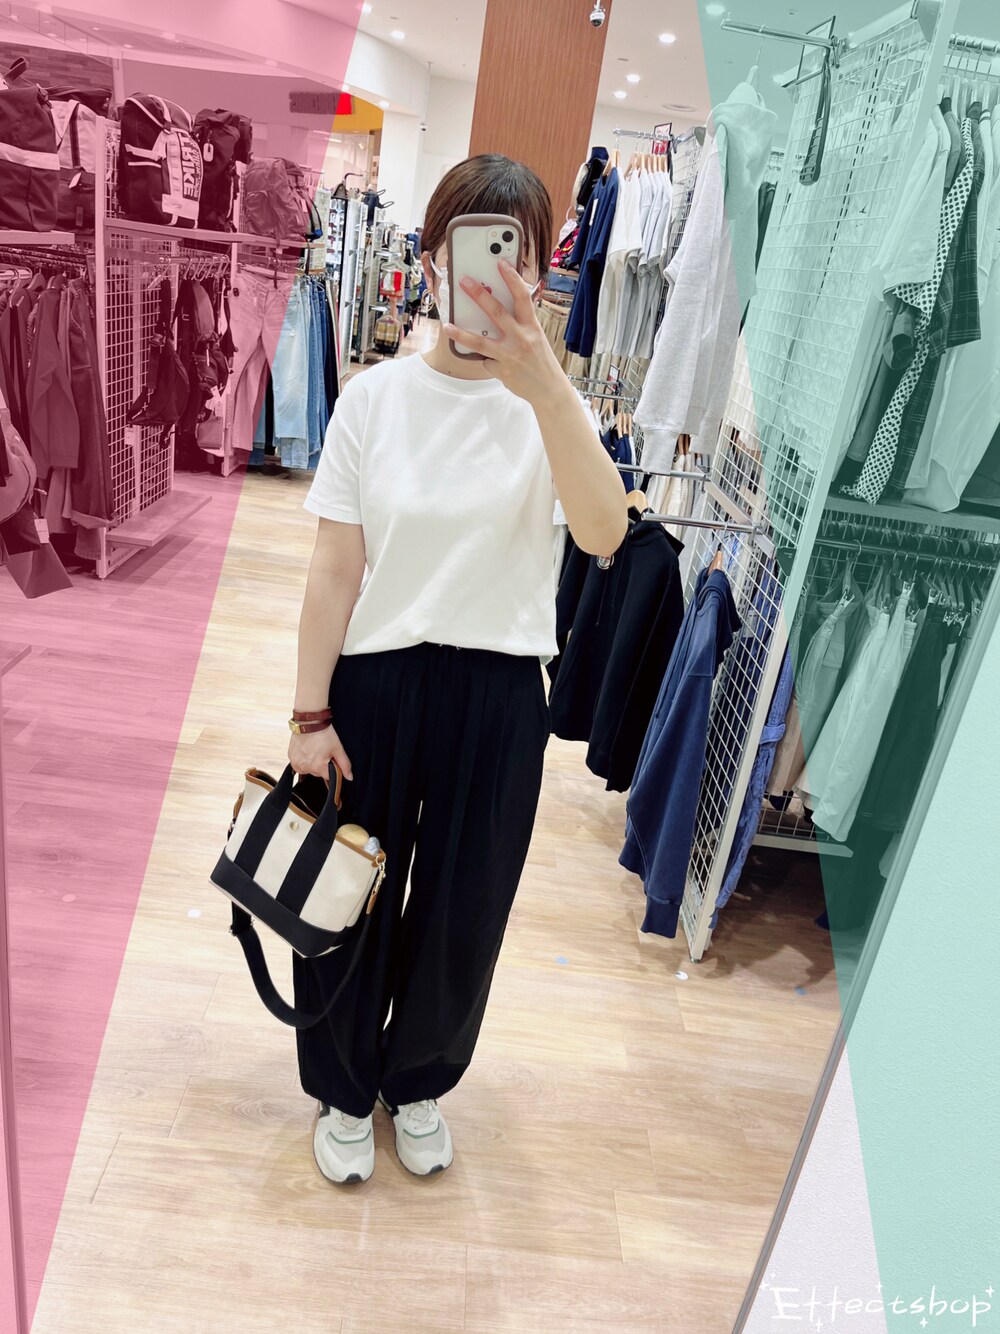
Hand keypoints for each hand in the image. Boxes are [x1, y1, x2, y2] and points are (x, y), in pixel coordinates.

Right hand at [288, 724, 352, 780]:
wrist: (309, 722)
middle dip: (322, 765)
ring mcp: (297, 763)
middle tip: (322, 751)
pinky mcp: (291, 758)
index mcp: (318, 766)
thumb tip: (349, 777)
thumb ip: (344, 764)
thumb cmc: (323, 733)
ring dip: (312, 763)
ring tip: (314, 750)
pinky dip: (303, 760)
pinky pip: (299, 765)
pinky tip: (307, 750)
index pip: (329, 777)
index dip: (332, 767)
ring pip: (308, 770)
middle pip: (318, 773)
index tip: (330, 757)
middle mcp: (306, 767)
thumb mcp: (337, 748)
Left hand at [442, 260, 565, 406]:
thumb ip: (520, 324)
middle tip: (464, 282)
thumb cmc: (541, 361)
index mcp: (532, 327)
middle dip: (479, 295)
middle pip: (496, 313)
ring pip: (480, 341)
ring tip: (447, 326)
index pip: (522, 297)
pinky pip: (485, 361)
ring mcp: (510, 355)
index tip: (500, 263)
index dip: (511, 278)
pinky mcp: (501, 371)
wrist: (549, 390)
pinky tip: (493, 362)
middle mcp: (521, 338)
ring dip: (461, 333)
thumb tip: (497, 310)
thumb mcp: (536, 337)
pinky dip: (485, 360)